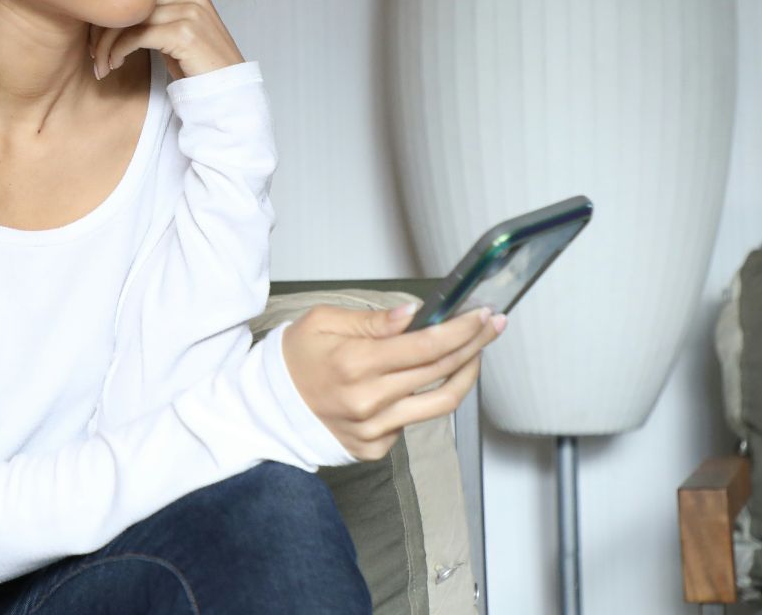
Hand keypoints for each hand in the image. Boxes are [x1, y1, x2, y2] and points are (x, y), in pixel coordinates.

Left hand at [90, 0, 244, 80]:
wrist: (225, 92)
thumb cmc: (196, 63)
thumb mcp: (178, 29)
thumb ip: (158, 9)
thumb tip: (117, 3)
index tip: (100, 17)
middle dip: (104, 22)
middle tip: (92, 46)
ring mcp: (190, 11)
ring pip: (130, 17)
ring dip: (107, 42)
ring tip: (101, 61)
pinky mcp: (183, 33)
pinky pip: (136, 35)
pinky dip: (118, 50)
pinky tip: (114, 63)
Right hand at [281, 303, 504, 460]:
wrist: (269, 408)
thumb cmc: (295, 360)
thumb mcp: (323, 322)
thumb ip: (372, 320)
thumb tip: (413, 314)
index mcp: (355, 363)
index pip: (426, 346)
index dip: (462, 330)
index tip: (483, 316)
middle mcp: (369, 400)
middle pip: (441, 371)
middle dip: (473, 344)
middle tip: (492, 326)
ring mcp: (375, 429)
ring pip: (440, 403)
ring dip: (464, 375)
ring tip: (474, 354)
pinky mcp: (376, 447)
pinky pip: (413, 421)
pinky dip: (424, 398)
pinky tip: (420, 382)